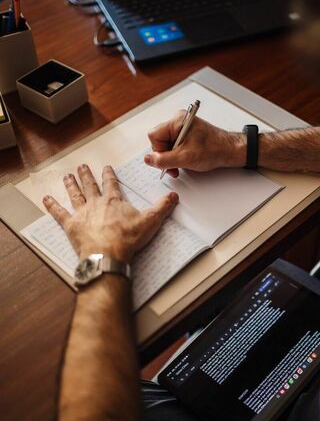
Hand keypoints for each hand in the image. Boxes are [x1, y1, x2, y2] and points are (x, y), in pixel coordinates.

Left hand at [43, 164, 177, 261]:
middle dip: (86, 175)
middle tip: (82, 166)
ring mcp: (82, 213)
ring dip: (71, 185)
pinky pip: (59, 213)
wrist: (108, 254)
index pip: (111, 184)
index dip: (108, 175)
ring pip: (75, 195)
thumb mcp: (150, 221)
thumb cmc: (127, 239)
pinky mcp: (71, 226)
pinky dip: (52, 206)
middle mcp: (96, 203)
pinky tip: (45, 199)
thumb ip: (162, 207)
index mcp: (114, 201)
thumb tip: (173, 196)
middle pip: (90, 185)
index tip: (106, 168)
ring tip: (67, 176)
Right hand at [144, 111, 245, 176]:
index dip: (158, 151)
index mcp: (177, 121)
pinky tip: (186, 161)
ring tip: (182, 165)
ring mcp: (183, 128)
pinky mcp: (187, 135)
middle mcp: (179, 121)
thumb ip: (163, 160)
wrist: (230, 150)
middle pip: (159, 140)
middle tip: (174, 167)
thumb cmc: (214, 149)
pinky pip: (175, 145)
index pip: (154, 135)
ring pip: (167, 145)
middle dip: (165, 156)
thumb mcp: (185, 158)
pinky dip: (178, 156)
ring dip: (172, 158)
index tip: (166, 161)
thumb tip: (148, 159)